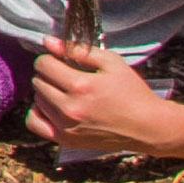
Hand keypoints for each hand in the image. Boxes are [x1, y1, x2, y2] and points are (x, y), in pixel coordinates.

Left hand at [22, 38, 171, 156]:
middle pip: (38, 81)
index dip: (50, 58)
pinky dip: (39, 113)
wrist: (148, 127)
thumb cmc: (133, 92)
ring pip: (37, 100)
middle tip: (66, 76)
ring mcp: (67, 126)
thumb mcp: (112, 63)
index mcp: (81, 86)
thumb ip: (79, 50)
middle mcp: (70, 107)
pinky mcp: (67, 140)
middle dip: (49, 74)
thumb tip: (49, 42)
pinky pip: (35, 123)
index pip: (43, 65)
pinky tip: (52, 108)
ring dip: (46, 92)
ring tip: (65, 92)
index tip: (61, 61)